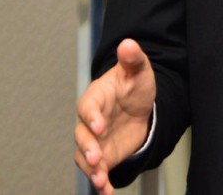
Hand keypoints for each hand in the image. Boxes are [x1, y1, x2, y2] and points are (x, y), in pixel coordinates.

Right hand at [74, 39, 156, 193]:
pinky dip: (101, 183)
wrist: (140, 106)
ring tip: (101, 180)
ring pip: (85, 157)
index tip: (98, 126)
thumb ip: (133, 59)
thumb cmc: (134, 85)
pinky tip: (107, 192)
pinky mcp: (103, 156)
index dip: (91, 116)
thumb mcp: (139, 71)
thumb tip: (128, 43)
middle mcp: (90, 122)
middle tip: (96, 157)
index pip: (88, 107)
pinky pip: (98, 171)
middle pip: (82, 135)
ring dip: (91, 169)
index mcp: (96, 98)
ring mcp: (95, 141)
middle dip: (87, 147)